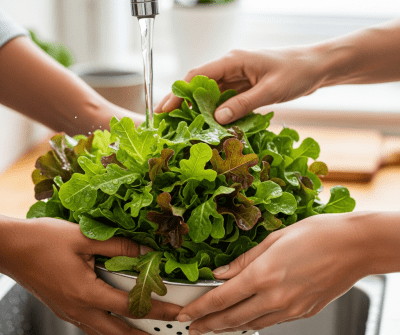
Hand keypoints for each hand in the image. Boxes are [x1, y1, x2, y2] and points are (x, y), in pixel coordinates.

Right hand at [0, 216, 180, 334]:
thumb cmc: (42, 241)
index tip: (177, 315)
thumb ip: (119, 246)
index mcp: (86, 293)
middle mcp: (79, 310)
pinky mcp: (65, 311)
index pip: (132, 307)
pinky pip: (93, 331)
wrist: (9, 248)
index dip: (159, 312)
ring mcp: (70, 314)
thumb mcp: (84, 238)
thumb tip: (146, 251)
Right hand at [156, 46, 323, 123]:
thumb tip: (217, 118)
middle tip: (165, 119)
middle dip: (180, 100)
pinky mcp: (244, 87)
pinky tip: (207, 123)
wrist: (316, 67)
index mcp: (233, 61)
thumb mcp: (270, 90)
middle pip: (198, 84)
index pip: (197, 76)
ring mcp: (237, 77)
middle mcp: (231, 67)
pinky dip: (214, 111)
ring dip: (196, 108)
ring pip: (209, 93)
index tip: (165, 109)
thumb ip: (243, 104)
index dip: (178, 92)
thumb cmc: (297, 72)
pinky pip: (223, 99)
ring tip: (182, 125)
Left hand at [177, 213, 372, 334]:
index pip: (221, 298)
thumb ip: (244, 260)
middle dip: (208, 325)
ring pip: (250, 324)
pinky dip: (253, 323)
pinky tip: (246, 320)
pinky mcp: (302, 313)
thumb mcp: (274, 239)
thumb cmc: (319, 234)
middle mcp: (275, 297)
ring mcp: (290, 309)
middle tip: (192, 329)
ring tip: (214, 328)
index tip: (186, 315)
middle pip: (231, 318)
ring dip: (229, 327)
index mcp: (264, 275)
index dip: (199, 309)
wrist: (355, 246)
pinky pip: (271, 322)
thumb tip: (222, 273)